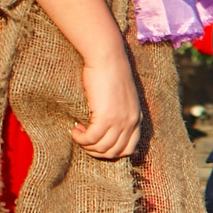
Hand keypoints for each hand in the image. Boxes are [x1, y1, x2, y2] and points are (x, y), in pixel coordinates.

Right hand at [72, 46, 145, 160]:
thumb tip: (104, 131)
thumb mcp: (121, 98)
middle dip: (96, 151)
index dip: (111, 152)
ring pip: (101, 148)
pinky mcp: (106, 117)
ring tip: (78, 132)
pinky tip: (75, 129)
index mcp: (137, 118)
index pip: (129, 149)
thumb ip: (119, 114)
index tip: (97, 143)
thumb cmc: (110, 75)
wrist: (108, 59)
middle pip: (114, 152)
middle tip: (84, 140)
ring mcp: (120, 121)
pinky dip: (80, 138)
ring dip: (86, 145)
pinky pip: (91, 139)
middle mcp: (131, 122)